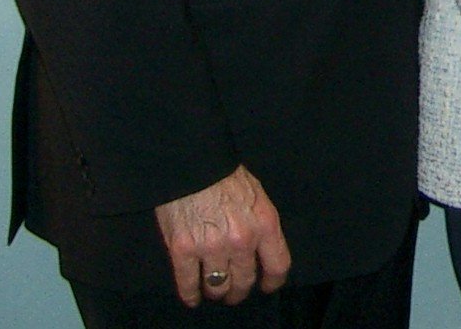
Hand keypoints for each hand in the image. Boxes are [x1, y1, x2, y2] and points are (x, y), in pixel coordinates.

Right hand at [154, 165, 289, 306]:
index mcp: (264, 224)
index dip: (272, 281)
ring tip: (215, 290)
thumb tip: (262, 251)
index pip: (278, 265)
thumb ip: (260, 225)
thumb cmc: (226, 176)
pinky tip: (193, 297)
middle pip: (245, 281)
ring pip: (218, 286)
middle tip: (235, 291)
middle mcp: (241, 240)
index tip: (266, 286)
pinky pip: (188, 284)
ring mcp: (211, 247)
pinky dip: (191, 295)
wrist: (192, 163)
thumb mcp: (258, 196)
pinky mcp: (183, 251)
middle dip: (240, 290)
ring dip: (217, 292)